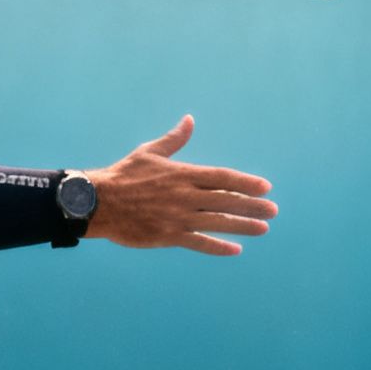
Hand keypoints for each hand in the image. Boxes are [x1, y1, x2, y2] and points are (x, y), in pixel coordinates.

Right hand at [81, 115, 275, 255]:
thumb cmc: (123, 175)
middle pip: (226, 200)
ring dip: (243, 226)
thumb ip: (174, 139)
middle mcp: (184, 195)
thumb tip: (189, 120)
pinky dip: (218, 246)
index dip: (246, 182)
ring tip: (264, 228)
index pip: (222, 178)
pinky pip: (198, 242)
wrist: (97, 202)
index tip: (266, 187)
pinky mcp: (167, 235)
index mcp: (182, 174)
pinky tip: (235, 250)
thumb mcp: (149, 152)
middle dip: (252, 205)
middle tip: (273, 210)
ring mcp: (177, 217)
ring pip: (217, 221)